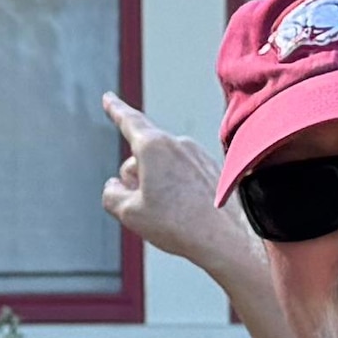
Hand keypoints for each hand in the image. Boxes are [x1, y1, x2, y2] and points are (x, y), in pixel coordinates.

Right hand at [99, 92, 253, 271]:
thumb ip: (111, 194)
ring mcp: (197, 155)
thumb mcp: (129, 213)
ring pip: (163, 168)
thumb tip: (115, 186)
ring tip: (173, 216)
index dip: (115, 110)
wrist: (228, 239)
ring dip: (159, 187)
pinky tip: (187, 214)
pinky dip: (180, 192)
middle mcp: (177, 143)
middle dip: (136, 180)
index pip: (128, 121)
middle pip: (142, 158)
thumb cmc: (179, 225)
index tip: (108, 98)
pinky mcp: (212, 168)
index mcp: (153, 147)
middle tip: (147, 211)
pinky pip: (184, 176)